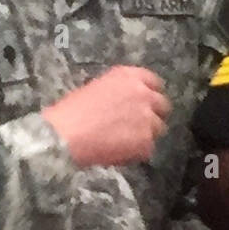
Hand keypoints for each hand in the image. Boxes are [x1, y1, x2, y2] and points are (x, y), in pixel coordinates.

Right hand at [42, 66, 170, 167]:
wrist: (65, 135)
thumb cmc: (72, 112)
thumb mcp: (98, 88)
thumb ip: (121, 91)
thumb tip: (128, 103)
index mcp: (129, 76)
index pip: (154, 82)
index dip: (151, 94)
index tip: (146, 103)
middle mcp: (143, 94)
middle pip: (163, 105)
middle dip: (154, 115)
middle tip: (139, 125)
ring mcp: (148, 118)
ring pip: (158, 128)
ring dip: (146, 134)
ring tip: (125, 141)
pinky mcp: (146, 141)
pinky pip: (148, 149)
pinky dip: (136, 153)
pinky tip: (118, 152)